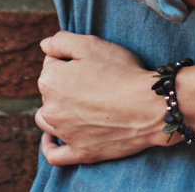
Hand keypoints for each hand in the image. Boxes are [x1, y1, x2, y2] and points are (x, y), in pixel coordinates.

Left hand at [35, 32, 171, 165]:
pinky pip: (54, 154)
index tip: (88, 62)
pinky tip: (51, 138)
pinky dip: (49, 146)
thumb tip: (44, 46)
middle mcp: (51, 109)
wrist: (150, 105)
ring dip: (55, 110)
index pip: (50, 65)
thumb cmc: (122, 72)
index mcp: (50, 81)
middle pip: (49, 92)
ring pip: (47, 120)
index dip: (69, 59)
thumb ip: (61, 41)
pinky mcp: (80, 152)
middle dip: (64, 84)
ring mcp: (65, 133)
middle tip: (91, 80)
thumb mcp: (91, 44)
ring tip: (75, 104)